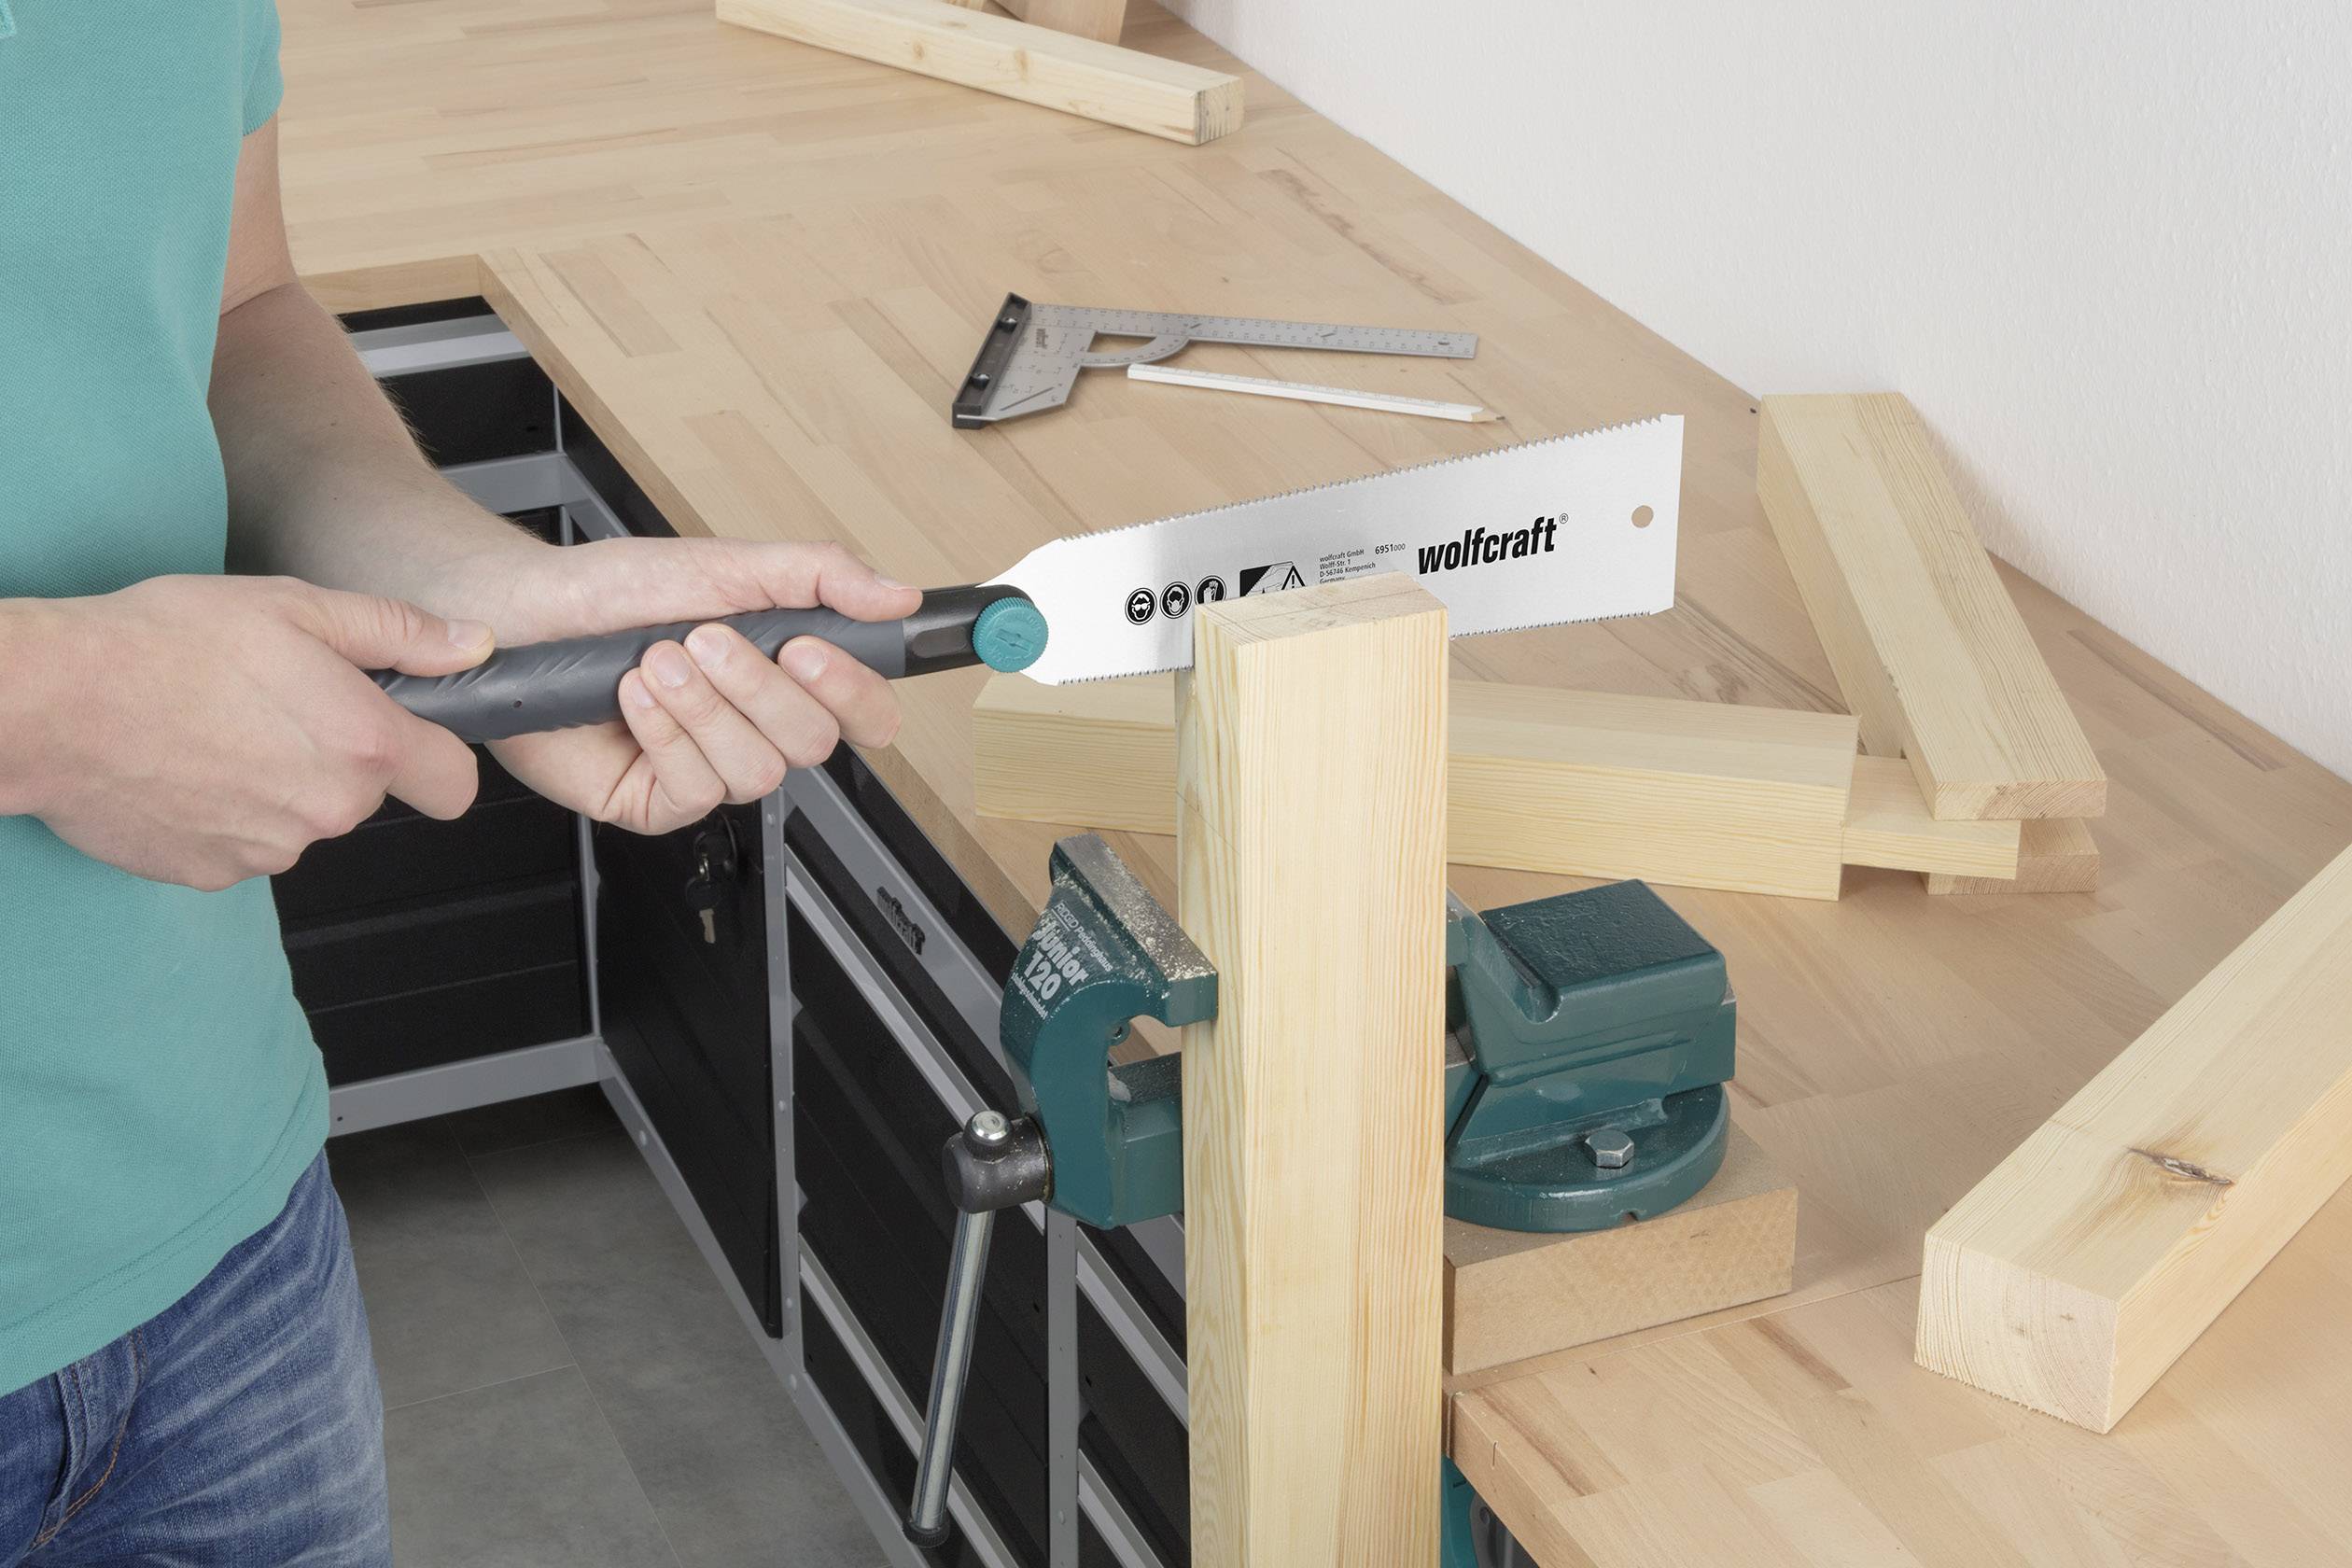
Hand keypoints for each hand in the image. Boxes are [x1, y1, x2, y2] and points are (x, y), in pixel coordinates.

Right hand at [2, 576, 492, 889]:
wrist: (52, 704)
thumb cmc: (163, 646)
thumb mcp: (295, 607)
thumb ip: (398, 633)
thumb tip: (471, 646)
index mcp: (364, 745)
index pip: (455, 785)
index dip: (438, 756)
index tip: (409, 734)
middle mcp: (328, 810)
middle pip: (367, 794)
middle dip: (336, 755)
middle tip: (273, 702)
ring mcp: (271, 850)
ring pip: (302, 818)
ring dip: (277, 781)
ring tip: (216, 728)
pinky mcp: (214, 874)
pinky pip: (245, 842)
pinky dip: (225, 810)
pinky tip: (186, 765)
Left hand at [422, 535, 921, 833]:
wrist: (526, 614)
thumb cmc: (616, 591)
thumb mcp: (726, 564)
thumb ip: (819, 576)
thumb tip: (898, 596)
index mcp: (787, 678)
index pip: (867, 714)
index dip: (854, 692)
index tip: (809, 651)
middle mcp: (756, 730)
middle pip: (814, 745)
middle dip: (758, 689)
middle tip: (706, 640)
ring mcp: (709, 770)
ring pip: (757, 773)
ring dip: (704, 709)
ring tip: (656, 662)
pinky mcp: (658, 802)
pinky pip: (695, 791)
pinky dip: (664, 735)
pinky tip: (634, 698)